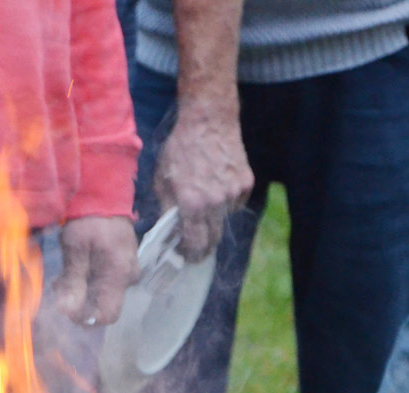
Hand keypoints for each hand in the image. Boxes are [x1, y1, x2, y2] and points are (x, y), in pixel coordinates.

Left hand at [53, 216, 139, 326]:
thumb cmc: (89, 219)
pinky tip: (72, 269)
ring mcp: (126, 270)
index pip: (108, 315)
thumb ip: (73, 280)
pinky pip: (104, 282)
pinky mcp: (121, 263)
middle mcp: (128, 277)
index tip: (65, 306)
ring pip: (101, 294)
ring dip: (80, 291)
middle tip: (58, 285)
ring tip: (62, 276)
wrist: (104, 193)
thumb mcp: (75, 248)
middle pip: (103, 305)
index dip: (85, 318)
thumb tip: (66, 311)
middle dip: (78, 302)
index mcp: (119, 275)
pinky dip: (86, 281)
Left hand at [153, 106, 252, 261]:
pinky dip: (225, 202)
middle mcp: (216, 202)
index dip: (190, 255)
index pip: (195, 244)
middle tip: (193, 244)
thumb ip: (166, 210)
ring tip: (202, 203)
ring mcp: (234, 193)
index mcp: (193, 204)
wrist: (208, 120)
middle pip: (213, 239)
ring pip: (224, 220)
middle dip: (202, 245)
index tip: (186, 256)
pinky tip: (216, 186)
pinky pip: (235, 204)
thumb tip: (168, 234)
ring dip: (213, 220)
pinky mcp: (246, 183)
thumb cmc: (180, 149)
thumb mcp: (162, 180)